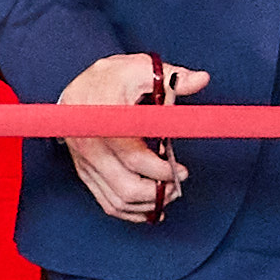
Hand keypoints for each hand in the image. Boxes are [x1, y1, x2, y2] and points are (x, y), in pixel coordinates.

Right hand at [59, 51, 205, 221]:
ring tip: (169, 194)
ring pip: (116, 201)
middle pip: (126, 188)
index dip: (162, 172)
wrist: (78, 86)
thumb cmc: (112, 77)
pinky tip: (150, 207)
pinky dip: (130, 210)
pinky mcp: (85, 171)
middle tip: (178, 185)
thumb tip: (201, 79)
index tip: (182, 171)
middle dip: (158, 193)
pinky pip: (105, 201)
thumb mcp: (143, 69)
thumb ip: (174, 78)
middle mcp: (91, 146)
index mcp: (106, 122)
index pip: (135, 158)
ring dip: (147, 205)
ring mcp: (85, 162)